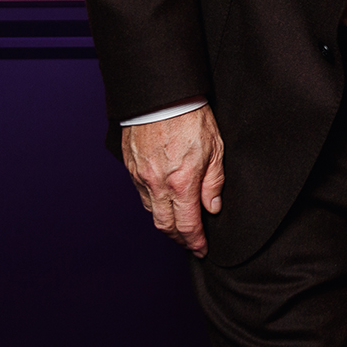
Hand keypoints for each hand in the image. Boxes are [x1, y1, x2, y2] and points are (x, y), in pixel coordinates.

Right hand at [121, 105, 224, 256]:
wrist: (161, 97)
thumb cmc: (191, 117)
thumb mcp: (216, 148)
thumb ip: (214, 182)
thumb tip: (213, 207)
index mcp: (181, 182)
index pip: (187, 225)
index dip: (194, 241)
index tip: (201, 249)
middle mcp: (157, 184)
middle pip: (165, 225)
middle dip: (179, 239)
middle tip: (191, 243)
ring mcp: (141, 177)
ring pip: (151, 211)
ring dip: (165, 223)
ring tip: (179, 225)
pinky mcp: (131, 168)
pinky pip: (141, 194)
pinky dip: (153, 204)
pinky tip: (163, 202)